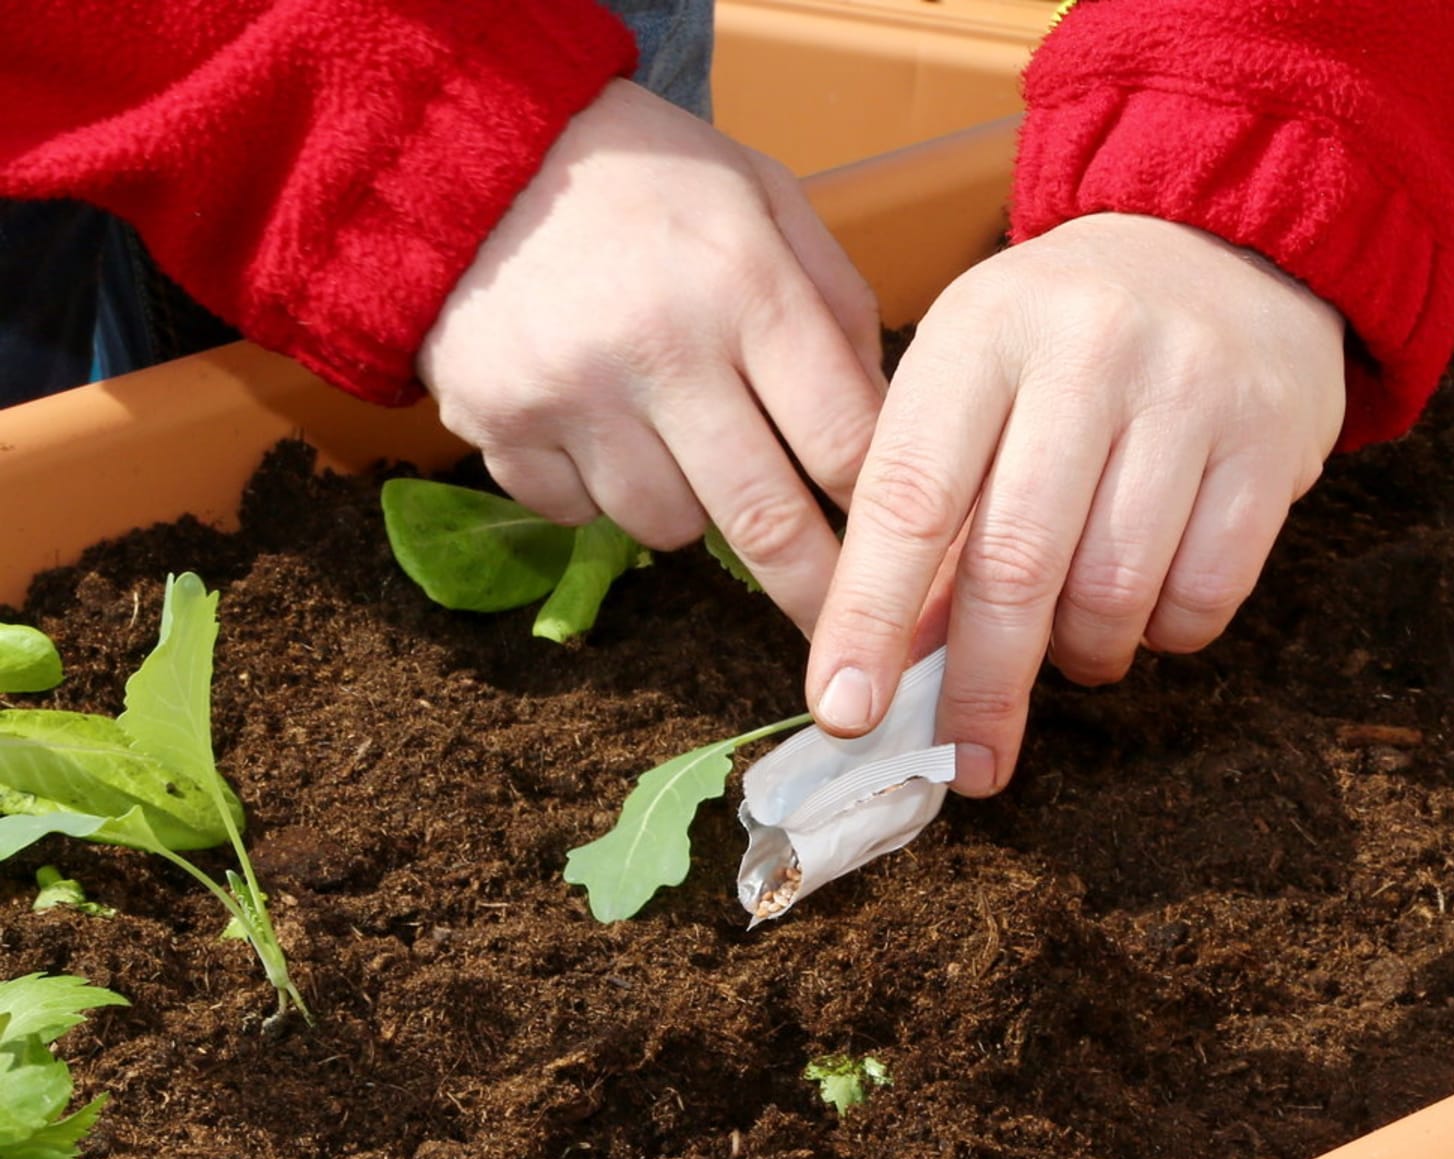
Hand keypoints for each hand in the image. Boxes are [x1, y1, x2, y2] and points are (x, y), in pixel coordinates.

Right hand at [418, 78, 883, 634]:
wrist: (468, 146)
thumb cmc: (646, 178)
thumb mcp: (764, 197)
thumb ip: (835, 303)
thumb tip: (885, 426)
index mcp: (744, 284)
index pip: (844, 441)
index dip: (883, 510)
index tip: (905, 554)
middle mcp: (659, 348)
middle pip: (764, 521)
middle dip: (817, 594)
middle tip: (845, 636)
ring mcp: (570, 394)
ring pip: (668, 528)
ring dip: (692, 510)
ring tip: (677, 434)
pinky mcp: (496, 424)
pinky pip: (579, 516)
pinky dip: (599, 493)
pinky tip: (597, 422)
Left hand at [806, 212, 1346, 795]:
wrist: (1227, 243)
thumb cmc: (1066, 336)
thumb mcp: (975, 375)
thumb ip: (930, 501)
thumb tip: (895, 661)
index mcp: (983, 330)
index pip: (911, 495)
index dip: (871, 616)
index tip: (846, 710)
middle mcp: (1087, 351)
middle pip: (1016, 564)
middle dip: (980, 687)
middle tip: (965, 760)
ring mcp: (1191, 394)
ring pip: (1114, 593)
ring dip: (1080, 656)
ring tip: (1069, 646)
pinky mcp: (1274, 442)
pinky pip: (1206, 597)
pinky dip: (1164, 635)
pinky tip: (1145, 609)